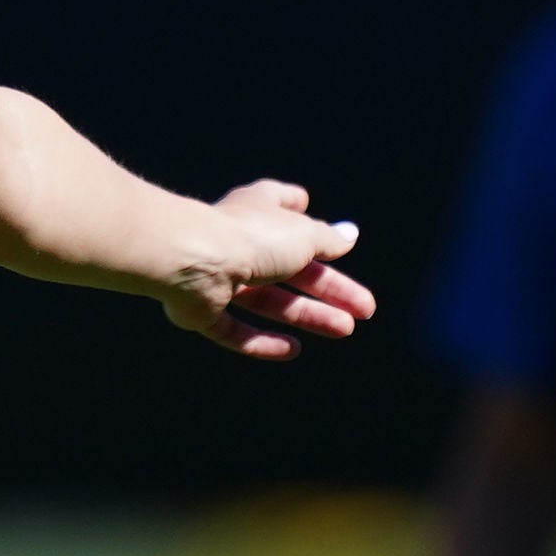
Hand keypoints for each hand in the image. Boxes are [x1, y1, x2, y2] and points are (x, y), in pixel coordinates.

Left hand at [168, 181, 375, 358]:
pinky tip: (291, 350)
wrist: (191, 261)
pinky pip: (233, 329)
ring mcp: (216, 277)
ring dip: (305, 314)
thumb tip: (350, 235)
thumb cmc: (251, 237)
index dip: (299, 211)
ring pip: (266, 300)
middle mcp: (236, 242)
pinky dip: (261, 341)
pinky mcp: (200, 310)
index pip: (279, 205)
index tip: (322, 226)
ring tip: (343, 329)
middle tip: (364, 310)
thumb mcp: (303, 236)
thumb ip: (327, 239)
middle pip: (288, 268)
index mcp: (257, 211)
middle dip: (328, 288)